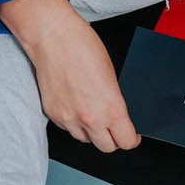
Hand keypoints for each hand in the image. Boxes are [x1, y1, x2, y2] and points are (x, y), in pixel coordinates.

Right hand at [0, 0, 140, 152]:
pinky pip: (68, 128)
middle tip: (115, 129)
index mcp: (111, 109)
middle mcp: (90, 119)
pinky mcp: (53, 114)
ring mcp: (69, 118)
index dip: (132, 139)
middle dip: (114, 140)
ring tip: (93, 114)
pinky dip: (74, 123)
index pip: (126, 141)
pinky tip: (76, 106)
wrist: (52, 37)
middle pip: (107, 147)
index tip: (132, 135)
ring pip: (86, 140)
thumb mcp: (111, 75)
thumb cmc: (83, 47)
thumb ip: (115, 101)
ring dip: (92, 133)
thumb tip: (117, 116)